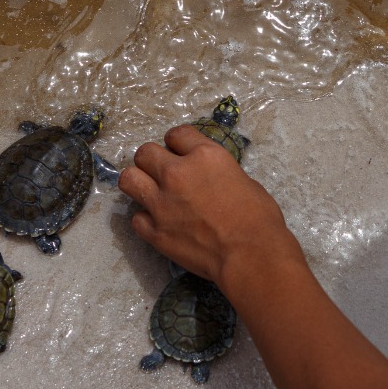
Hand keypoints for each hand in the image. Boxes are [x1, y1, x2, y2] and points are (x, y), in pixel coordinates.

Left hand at [118, 124, 299, 289]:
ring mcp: (162, 203)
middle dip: (153, 160)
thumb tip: (207, 178)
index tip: (180, 153)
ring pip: (129, 179)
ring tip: (150, 193)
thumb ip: (215, 172)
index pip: (176, 134)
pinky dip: (145, 219)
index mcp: (204, 155)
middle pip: (145, 152)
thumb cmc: (258, 218)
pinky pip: (136, 217)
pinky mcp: (155, 231)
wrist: (250, 254)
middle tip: (163, 174)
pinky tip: (158, 223)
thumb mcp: (242, 179)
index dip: (178, 144)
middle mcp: (177, 173)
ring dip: (139, 183)